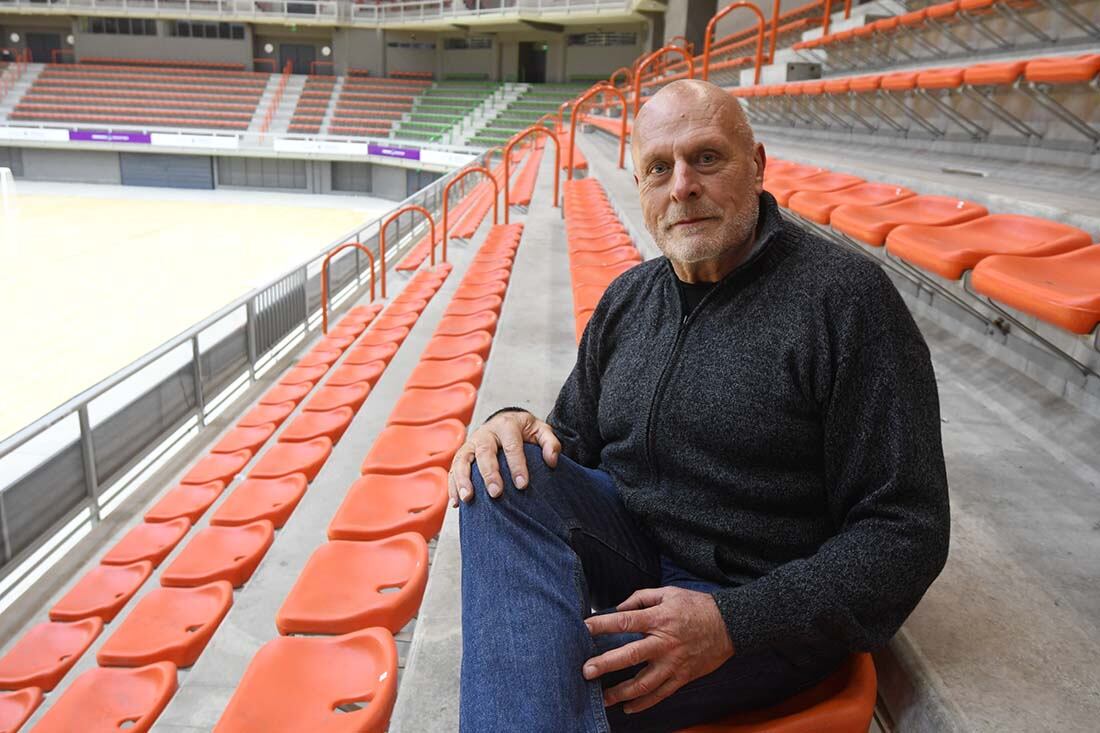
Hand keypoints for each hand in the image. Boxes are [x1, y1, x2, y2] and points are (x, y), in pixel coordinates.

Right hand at [448, 410, 561, 505]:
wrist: (505, 421)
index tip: (522, 485)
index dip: (517, 465)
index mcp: (506, 425)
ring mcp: (471, 443)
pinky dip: (453, 485)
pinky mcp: (462, 454)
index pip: (511, 445)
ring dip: (463, 479)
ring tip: (468, 498)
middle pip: (484, 452)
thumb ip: (550, 443)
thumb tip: (552, 460)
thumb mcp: (540, 430)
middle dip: (489, 474)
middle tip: (496, 493)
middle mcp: (485, 433)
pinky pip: (453, 469)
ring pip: (462, 459)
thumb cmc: (524, 431)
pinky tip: (456, 503)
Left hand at [582, 587, 734, 713]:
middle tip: (586, 671)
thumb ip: (641, 598)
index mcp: (659, 619)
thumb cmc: (696, 606)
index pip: (625, 621)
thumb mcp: (668, 593)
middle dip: (606, 664)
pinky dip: (644, 703)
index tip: (583, 628)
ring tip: (604, 698)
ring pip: (645, 683)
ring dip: (622, 693)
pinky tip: (628, 708)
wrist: (729, 624)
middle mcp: (664, 643)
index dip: (602, 625)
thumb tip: (618, 607)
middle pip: (630, 656)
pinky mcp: (683, 677)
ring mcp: (674, 663)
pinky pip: (661, 694)